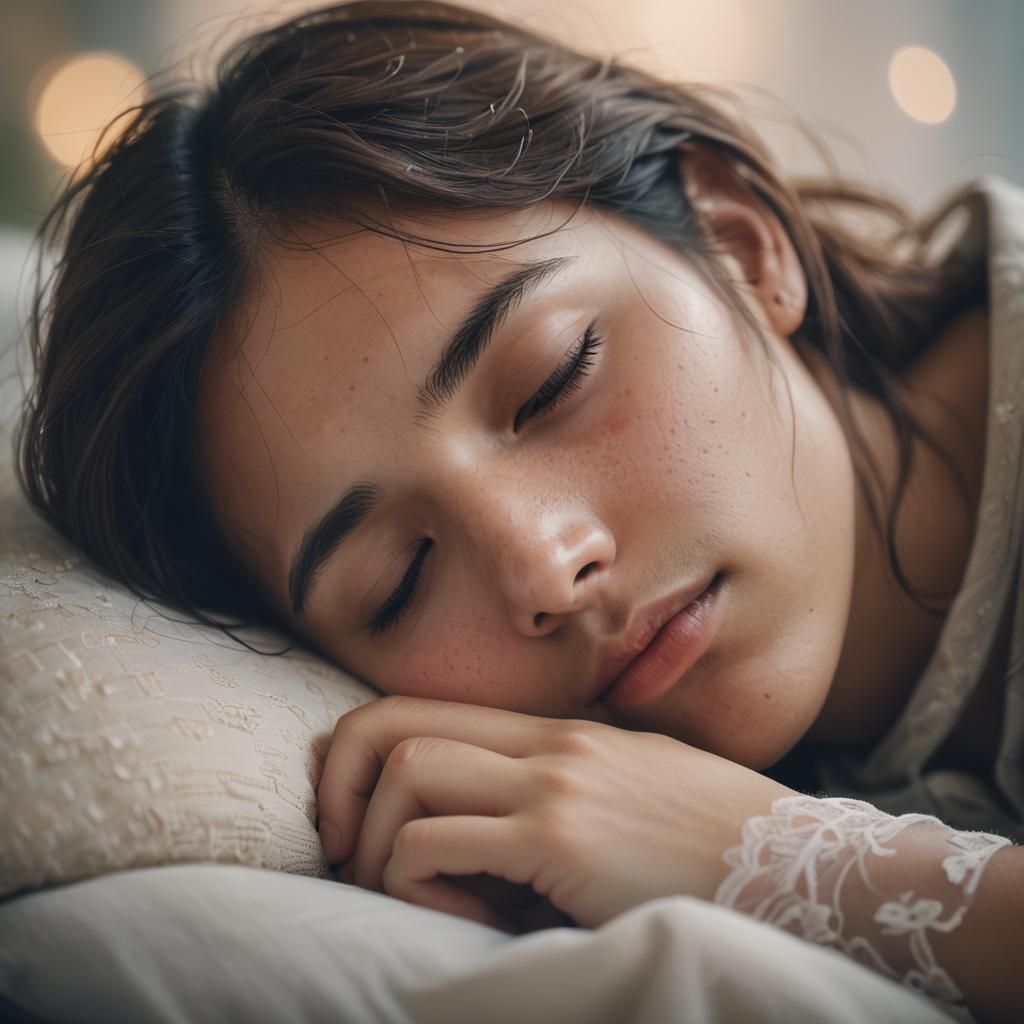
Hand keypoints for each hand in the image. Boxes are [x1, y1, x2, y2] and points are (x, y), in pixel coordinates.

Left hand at [316, 695, 798, 933]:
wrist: (797, 869)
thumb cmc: (717, 841)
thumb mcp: (636, 793)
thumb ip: (566, 792)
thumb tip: (494, 836)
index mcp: (559, 732)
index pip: (427, 708)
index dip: (366, 753)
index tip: (354, 813)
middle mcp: (548, 743)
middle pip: (397, 724)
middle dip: (340, 782)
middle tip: (336, 846)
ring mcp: (553, 783)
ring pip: (407, 772)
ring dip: (374, 840)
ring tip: (389, 888)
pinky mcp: (559, 837)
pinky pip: (436, 844)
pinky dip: (416, 879)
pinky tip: (459, 913)